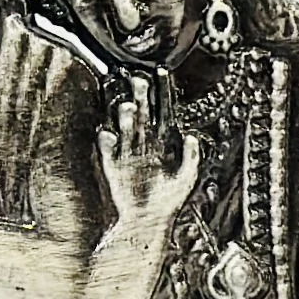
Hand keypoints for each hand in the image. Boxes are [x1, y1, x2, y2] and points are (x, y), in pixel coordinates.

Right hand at [96, 75, 200, 237]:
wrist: (148, 223)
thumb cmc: (167, 203)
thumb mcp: (186, 179)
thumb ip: (191, 158)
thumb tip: (191, 136)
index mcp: (161, 144)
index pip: (161, 112)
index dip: (162, 94)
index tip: (161, 74)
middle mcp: (143, 145)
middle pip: (142, 114)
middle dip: (141, 96)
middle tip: (139, 78)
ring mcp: (127, 155)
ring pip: (126, 129)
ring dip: (127, 117)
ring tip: (129, 106)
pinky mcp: (113, 168)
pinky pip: (108, 151)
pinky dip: (106, 142)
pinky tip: (108, 134)